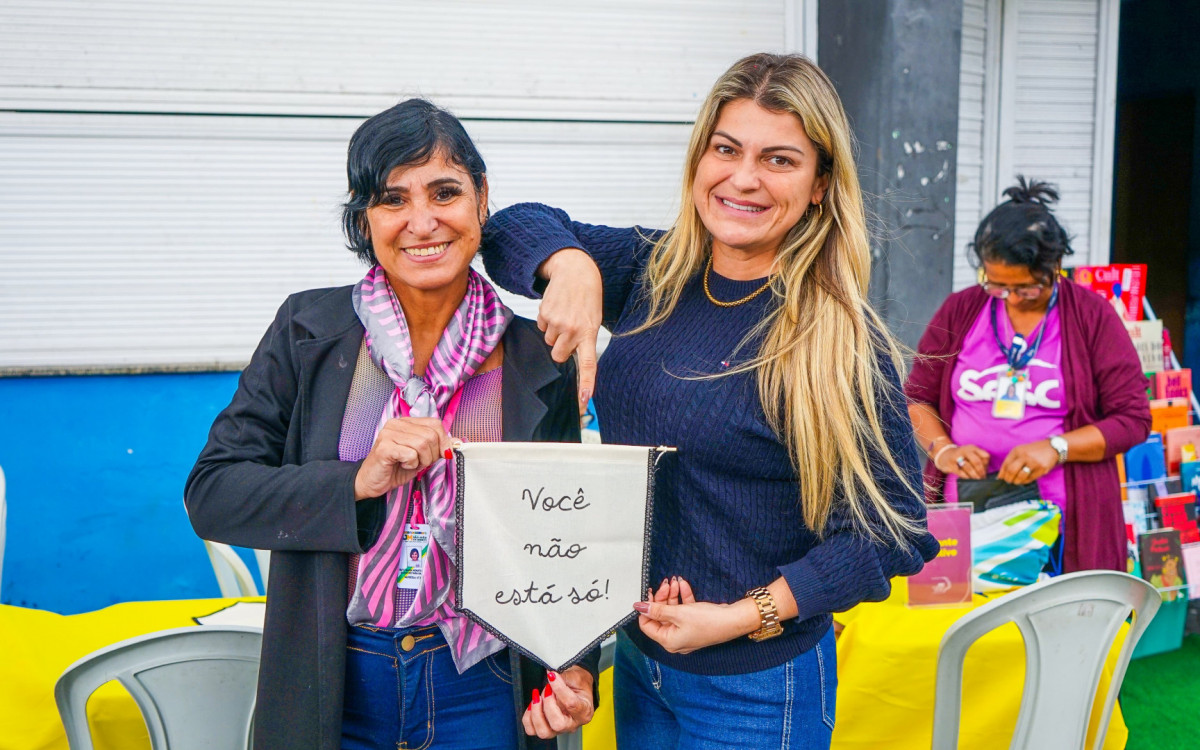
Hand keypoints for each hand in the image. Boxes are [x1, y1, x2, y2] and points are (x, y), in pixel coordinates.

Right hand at [353, 417, 452, 499]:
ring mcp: (388, 434)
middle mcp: (396, 424)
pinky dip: (412, 464)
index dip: (444, 440)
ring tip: (410, 464)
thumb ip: (436, 447)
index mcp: (406, 422)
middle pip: (431, 435)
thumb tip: (456, 444)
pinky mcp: (384, 448)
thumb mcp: (421, 456)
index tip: (443, 454)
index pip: (435, 423)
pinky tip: (402, 465)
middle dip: (432, 454)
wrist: (371, 482)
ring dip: (422, 460)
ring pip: (422, 444)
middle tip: (421, 462)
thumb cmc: (395, 468)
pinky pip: (411, 454)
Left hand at [522, 666, 593, 738]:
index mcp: (584, 712)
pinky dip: (528, 717)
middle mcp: (572, 725)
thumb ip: (563, 678)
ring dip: (536, 712)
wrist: (574, 687)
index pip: (571, 704)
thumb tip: (550, 676)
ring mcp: (558, 730)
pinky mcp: (546, 729)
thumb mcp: (574, 677)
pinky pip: (531, 730)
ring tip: (538, 696)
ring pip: (543, 732)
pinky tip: (533, 704)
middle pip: (557, 724)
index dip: (559, 689)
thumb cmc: (576, 684)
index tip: (552, 676)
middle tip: (547, 690)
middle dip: (548, 704)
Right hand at [538, 249, 602, 412]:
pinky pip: (541, 326)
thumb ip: (583, 340)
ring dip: (554, 331)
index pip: (588, 363)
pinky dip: (547, 320)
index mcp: (589, 332)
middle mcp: (573, 330)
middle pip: (558, 355)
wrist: (575, 271)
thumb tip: (568, 358)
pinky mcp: (544, 313)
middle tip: (569, 331)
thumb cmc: (587, 297)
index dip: (586, 383)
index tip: (584, 399)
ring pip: (549, 341)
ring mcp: (557, 322)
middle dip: (560, 347)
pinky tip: (556, 308)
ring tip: (564, 314)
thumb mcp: (593, 319)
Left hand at [633, 576, 757, 654]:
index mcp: (669, 641)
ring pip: (672, 610)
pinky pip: (684, 610)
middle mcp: (676, 639)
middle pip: (660, 616)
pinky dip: (683, 597)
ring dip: (673, 595)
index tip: (650, 593)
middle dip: (662, 597)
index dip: (647, 608)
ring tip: (675, 581)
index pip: (647, 626)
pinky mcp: (694, 623)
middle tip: (666, 583)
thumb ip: (656, 609)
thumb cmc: (709, 622)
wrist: (733, 620)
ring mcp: (685, 631)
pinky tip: (684, 585)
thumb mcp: (678, 613)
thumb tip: (638, 607)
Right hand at [934, 444, 989, 478]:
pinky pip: (961, 472)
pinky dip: (966, 477)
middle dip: (980, 472)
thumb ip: (979, 461)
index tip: (985, 471)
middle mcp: (965, 450)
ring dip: (974, 476)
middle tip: (981, 478)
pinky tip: (968, 479)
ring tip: (976, 480)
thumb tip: (984, 474)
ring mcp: (957, 456)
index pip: (985, 456)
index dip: (986, 465)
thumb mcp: (971, 455)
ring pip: (969, 468)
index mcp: (973, 448)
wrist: (944, 455)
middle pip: (977, 462)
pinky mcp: (950, 464)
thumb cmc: (962, 457)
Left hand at [997, 440, 1058, 483]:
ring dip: (1016, 481)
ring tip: (1016, 481)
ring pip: (1020, 476)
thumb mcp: (1020, 451)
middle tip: (1009, 481)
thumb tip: (1000, 476)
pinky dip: (1025, 481)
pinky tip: (1024, 479)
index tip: (1001, 478)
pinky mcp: (1041, 468)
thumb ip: (1010, 462)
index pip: (1006, 464)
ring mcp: (1033, 462)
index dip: (1002, 473)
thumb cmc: (1033, 451)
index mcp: (1017, 451)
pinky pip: (1030, 478)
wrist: (1052, 448)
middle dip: (1008, 478)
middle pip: (1011, 471)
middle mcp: (1024, 456)